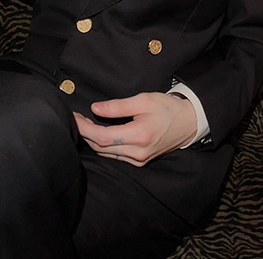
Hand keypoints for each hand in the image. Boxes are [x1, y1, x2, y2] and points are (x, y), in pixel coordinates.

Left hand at [73, 92, 197, 166]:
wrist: (188, 123)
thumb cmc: (166, 108)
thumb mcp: (143, 100)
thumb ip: (118, 106)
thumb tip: (95, 108)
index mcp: (139, 135)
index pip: (102, 136)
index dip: (85, 128)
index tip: (74, 116)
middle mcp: (138, 152)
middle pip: (101, 147)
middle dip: (85, 133)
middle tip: (76, 117)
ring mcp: (139, 160)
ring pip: (106, 153)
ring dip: (93, 140)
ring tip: (84, 124)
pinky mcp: (140, 162)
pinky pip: (115, 156)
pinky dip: (104, 146)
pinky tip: (98, 134)